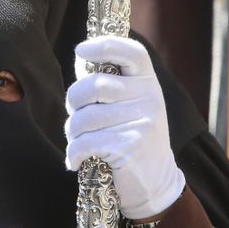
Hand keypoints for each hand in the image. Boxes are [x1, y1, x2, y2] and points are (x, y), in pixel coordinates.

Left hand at [64, 36, 185, 220]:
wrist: (155, 182)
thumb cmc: (133, 138)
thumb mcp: (132, 105)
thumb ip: (110, 83)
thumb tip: (81, 57)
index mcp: (148, 82)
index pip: (131, 52)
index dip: (104, 46)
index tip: (80, 50)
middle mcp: (148, 98)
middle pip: (95, 85)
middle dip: (74, 101)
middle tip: (75, 114)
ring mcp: (141, 122)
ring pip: (84, 117)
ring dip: (72, 133)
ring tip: (78, 142)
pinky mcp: (128, 146)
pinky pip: (84, 143)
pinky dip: (73, 154)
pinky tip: (75, 161)